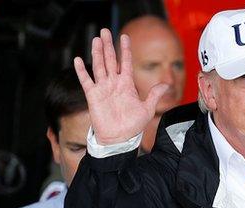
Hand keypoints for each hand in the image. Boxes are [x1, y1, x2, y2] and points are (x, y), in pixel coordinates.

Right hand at [73, 29, 169, 144]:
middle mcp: (114, 83)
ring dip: (97, 53)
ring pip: (99, 66)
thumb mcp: (147, 109)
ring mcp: (103, 88)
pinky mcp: (93, 96)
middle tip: (105, 30)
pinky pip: (86, 81)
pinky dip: (82, 71)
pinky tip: (78, 60)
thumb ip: (154, 95)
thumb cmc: (132, 126)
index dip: (125, 50)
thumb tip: (167, 85)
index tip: (124, 36)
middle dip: (108, 45)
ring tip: (96, 39)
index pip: (125, 62)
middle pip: (110, 60)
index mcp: (127, 84)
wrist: (119, 139)